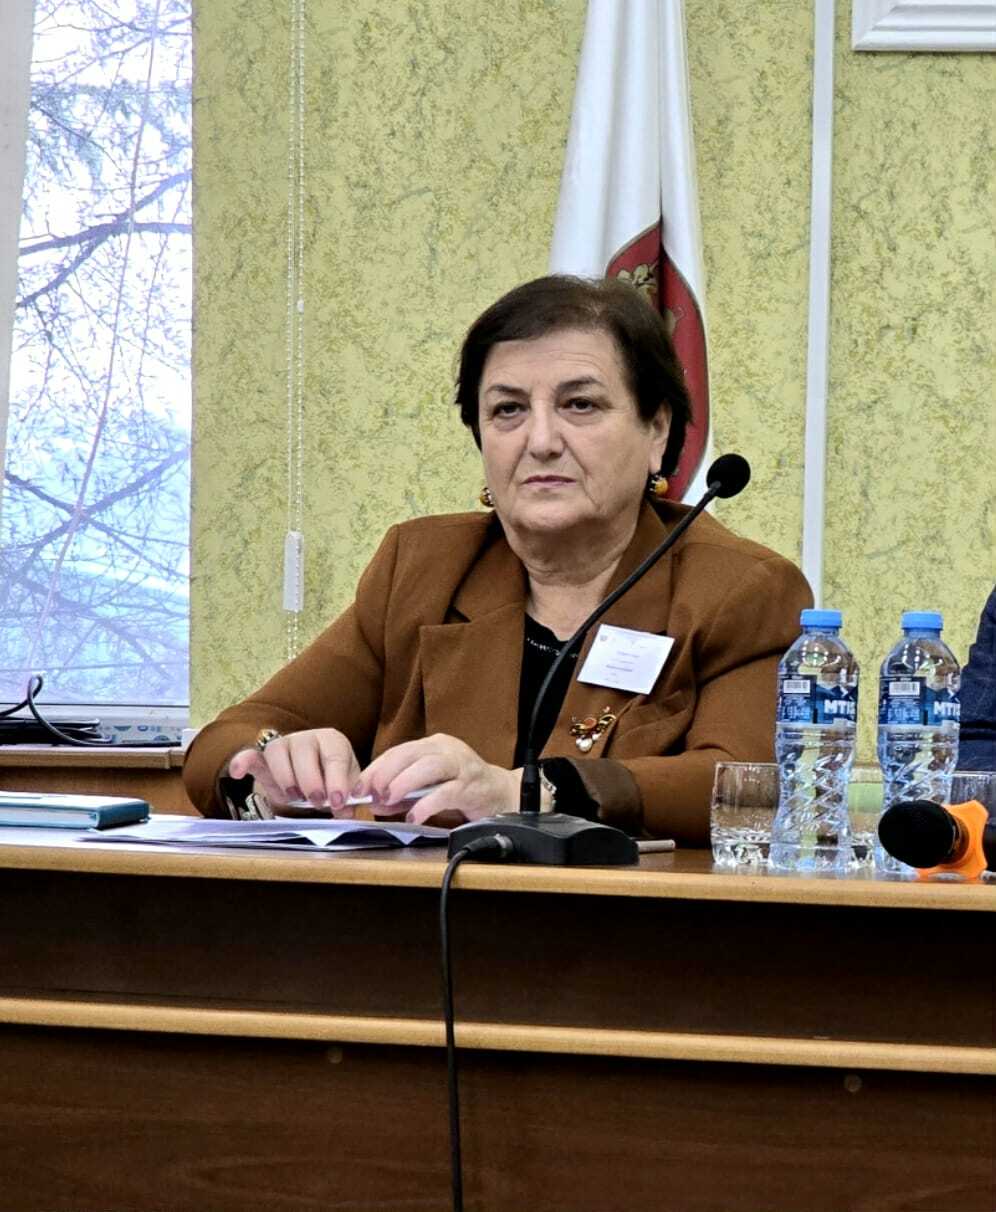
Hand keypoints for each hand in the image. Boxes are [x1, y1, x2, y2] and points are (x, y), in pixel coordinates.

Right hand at [227, 729, 361, 814]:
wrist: (312, 778)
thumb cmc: (331, 780)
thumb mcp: (344, 789)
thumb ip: (347, 800)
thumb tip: (345, 812)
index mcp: (332, 741)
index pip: (334, 755)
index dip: (336, 779)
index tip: (337, 800)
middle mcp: (307, 738)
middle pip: (304, 751)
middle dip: (311, 780)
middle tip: (316, 801)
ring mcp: (283, 745)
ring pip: (277, 751)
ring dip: (285, 777)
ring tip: (294, 796)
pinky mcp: (262, 758)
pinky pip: (249, 755)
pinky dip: (242, 762)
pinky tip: (237, 773)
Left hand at [355, 734, 519, 826]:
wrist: (501, 793)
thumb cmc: (463, 788)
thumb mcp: (428, 787)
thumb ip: (403, 794)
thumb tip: (375, 803)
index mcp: (434, 745)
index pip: (399, 751)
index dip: (376, 768)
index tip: (360, 787)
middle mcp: (447, 749)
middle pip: (411, 754)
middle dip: (386, 773)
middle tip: (371, 793)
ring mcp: (461, 766)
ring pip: (429, 767)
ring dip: (404, 782)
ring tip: (388, 799)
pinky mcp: (471, 786)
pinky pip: (446, 793)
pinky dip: (427, 804)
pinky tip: (414, 816)